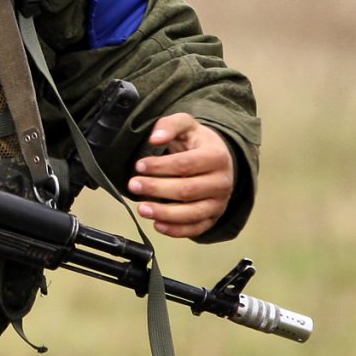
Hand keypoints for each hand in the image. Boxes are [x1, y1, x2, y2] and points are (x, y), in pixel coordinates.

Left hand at [128, 113, 233, 239]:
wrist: (218, 159)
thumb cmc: (197, 143)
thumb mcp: (186, 125)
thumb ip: (169, 125)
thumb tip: (155, 138)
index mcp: (217, 157)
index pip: (186, 164)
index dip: (160, 166)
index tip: (139, 165)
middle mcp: (222, 182)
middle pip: (187, 190)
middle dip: (157, 189)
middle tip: (133, 185)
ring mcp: (219, 203)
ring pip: (192, 213)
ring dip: (164, 213)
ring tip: (142, 208)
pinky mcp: (213, 218)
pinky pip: (195, 229)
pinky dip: (176, 230)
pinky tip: (157, 224)